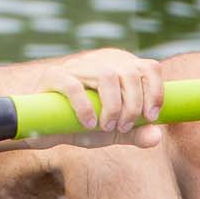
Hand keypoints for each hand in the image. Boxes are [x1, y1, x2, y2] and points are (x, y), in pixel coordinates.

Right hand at [28, 48, 164, 145]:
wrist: (42, 130)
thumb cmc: (80, 126)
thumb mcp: (113, 133)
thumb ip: (135, 133)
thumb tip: (156, 137)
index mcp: (119, 68)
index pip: (148, 67)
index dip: (156, 91)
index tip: (151, 117)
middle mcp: (100, 62)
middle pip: (129, 73)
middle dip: (133, 105)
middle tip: (124, 127)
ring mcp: (76, 66)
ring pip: (106, 75)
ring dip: (113, 106)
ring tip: (107, 127)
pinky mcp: (53, 75)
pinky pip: (73, 85)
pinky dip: (85, 107)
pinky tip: (89, 124)